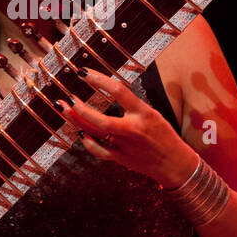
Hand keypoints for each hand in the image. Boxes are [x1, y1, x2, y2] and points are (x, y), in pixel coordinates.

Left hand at [56, 66, 198, 186]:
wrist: (173, 163)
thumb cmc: (163, 135)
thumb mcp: (152, 113)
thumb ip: (131, 105)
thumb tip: (107, 91)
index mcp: (142, 113)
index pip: (118, 91)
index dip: (98, 79)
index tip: (84, 73)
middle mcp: (132, 129)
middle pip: (99, 119)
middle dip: (79, 108)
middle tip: (67, 97)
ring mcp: (124, 146)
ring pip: (94, 133)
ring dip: (76, 120)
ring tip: (63, 109)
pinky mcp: (120, 158)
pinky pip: (98, 150)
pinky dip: (86, 141)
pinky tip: (79, 132)